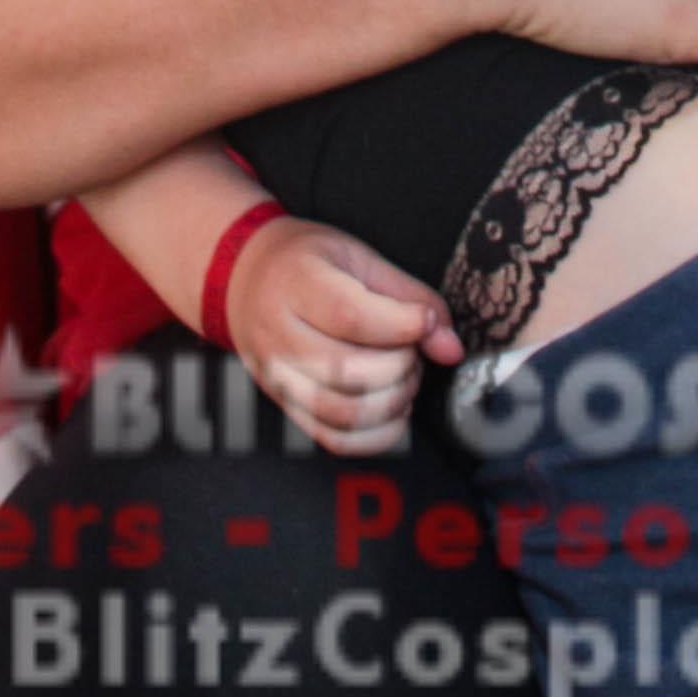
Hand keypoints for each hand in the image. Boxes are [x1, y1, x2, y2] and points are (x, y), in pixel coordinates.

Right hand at [226, 219, 462, 454]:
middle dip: (401, 365)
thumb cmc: (308, 263)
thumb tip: (451, 346)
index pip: (350, 316)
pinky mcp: (285, 406)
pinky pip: (333, 439)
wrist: (247, 278)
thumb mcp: (359, 257)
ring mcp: (277, 377)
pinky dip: (376, 435)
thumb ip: (410, 297)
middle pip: (347, 370)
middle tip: (415, 349)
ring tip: (404, 375)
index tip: (427, 322)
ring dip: (393, 400)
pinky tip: (393, 409)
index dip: (401, 325)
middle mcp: (278, 334)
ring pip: (342, 411)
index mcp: (296, 283)